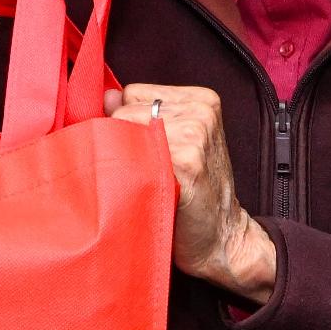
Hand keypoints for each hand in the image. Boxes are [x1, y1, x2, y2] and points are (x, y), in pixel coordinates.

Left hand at [109, 84, 275, 301]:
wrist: (222, 237)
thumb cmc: (193, 193)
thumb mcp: (173, 143)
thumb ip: (142, 114)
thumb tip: (108, 95)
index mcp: (201, 100)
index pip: (133, 92)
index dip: (126, 121)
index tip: (142, 149)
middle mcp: (201, 112)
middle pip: (126, 109)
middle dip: (123, 138)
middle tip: (144, 170)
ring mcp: (195, 135)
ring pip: (124, 130)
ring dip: (124, 157)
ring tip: (146, 180)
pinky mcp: (186, 162)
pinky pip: (132, 153)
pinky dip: (128, 173)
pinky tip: (146, 190)